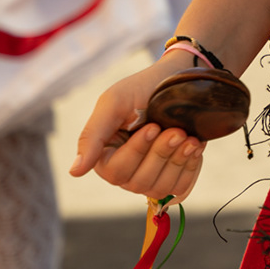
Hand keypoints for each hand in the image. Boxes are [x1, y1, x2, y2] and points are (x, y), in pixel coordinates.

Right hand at [70, 50, 204, 200]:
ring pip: (160, 187)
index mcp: (105, 155)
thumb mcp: (113, 103)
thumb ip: (92, 136)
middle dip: (161, 153)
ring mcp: (150, 177)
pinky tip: (195, 146)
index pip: (116, 171)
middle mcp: (125, 171)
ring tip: (188, 137)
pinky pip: (181, 187)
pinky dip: (190, 167)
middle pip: (140, 182)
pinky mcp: (173, 177)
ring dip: (178, 161)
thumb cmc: (142, 90)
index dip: (137, 151)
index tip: (153, 127)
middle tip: (176, 130)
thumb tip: (74, 172)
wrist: (178, 81)